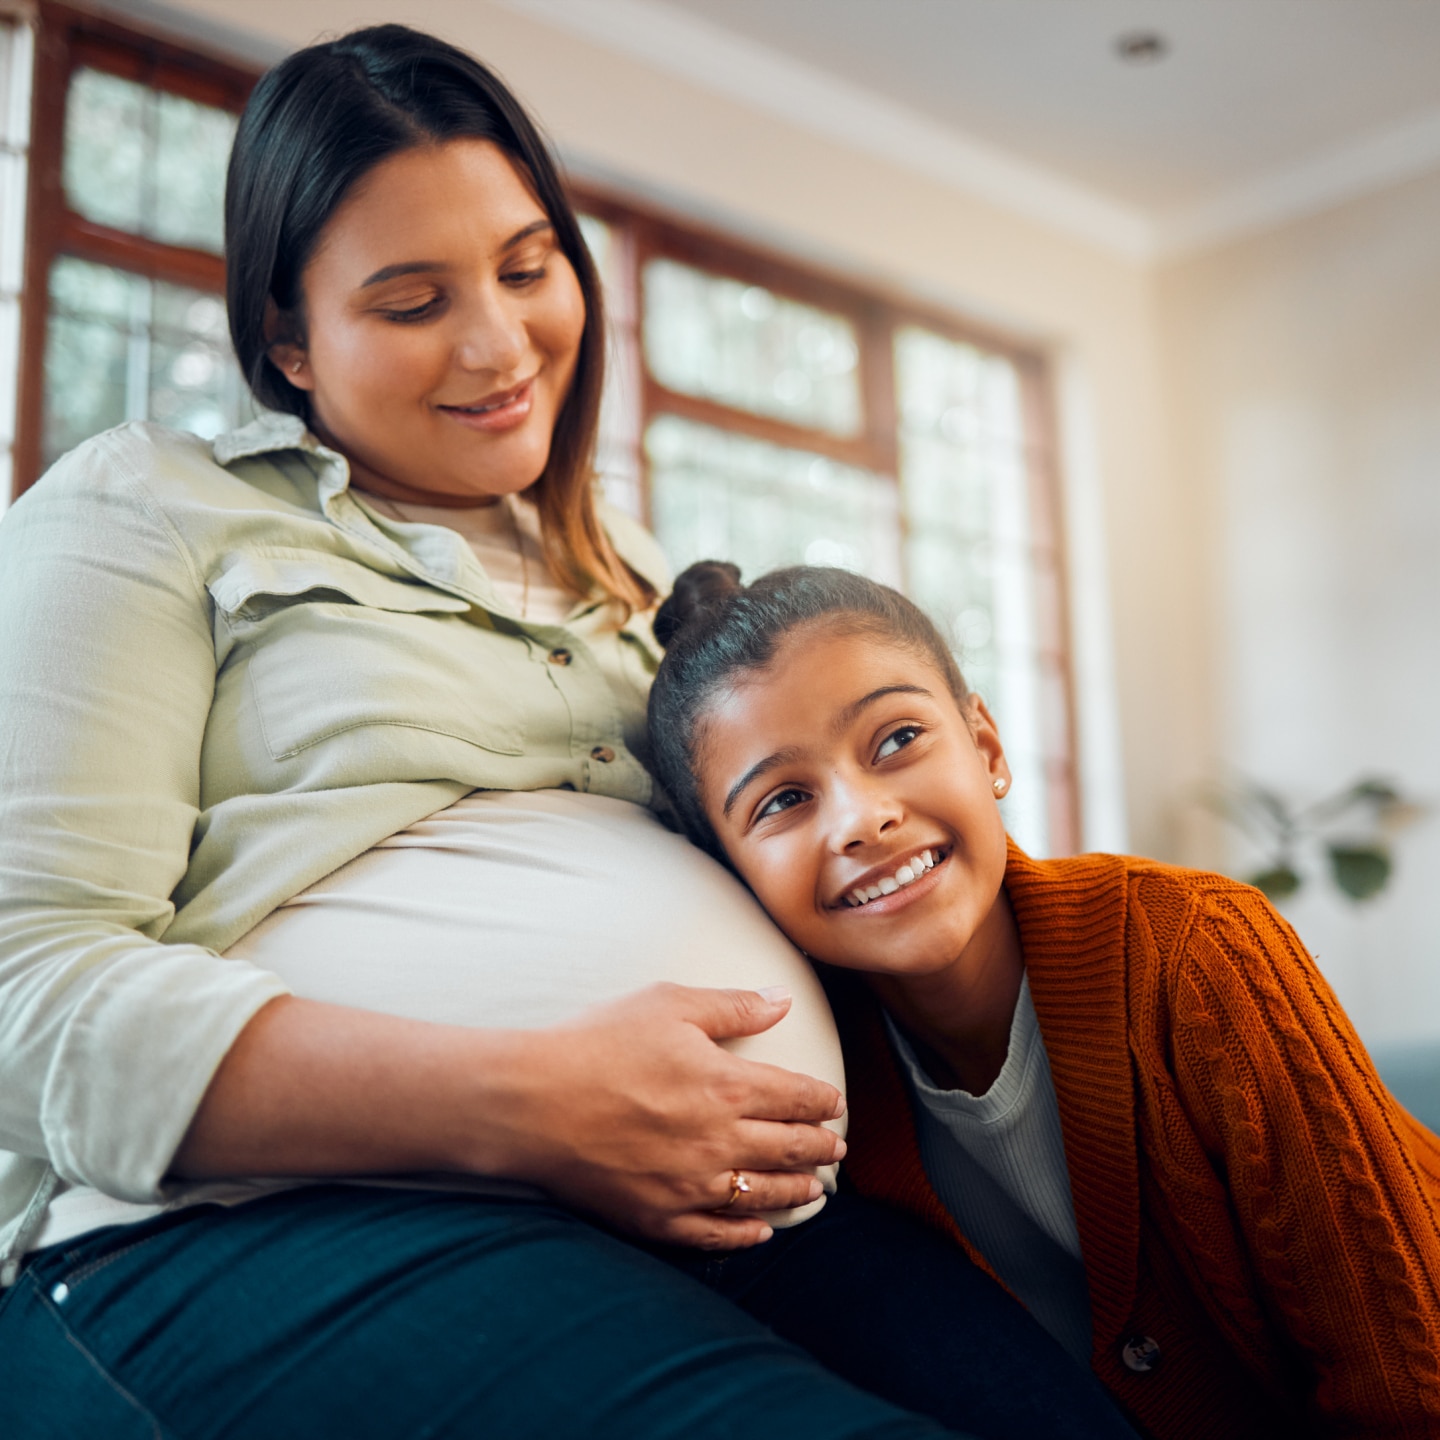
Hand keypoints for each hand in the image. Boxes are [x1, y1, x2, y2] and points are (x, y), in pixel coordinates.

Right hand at [476, 983, 846, 1249]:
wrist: (532, 1102)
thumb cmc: (597, 1043)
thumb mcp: (667, 1004)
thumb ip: (732, 1006)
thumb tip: (784, 999)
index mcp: (727, 1085)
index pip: (795, 1098)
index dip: (821, 1101)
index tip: (834, 1104)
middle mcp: (719, 1141)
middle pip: (789, 1148)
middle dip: (819, 1147)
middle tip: (835, 1148)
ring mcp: (690, 1185)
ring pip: (762, 1194)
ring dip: (796, 1190)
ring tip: (814, 1188)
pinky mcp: (658, 1217)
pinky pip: (716, 1234)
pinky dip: (746, 1234)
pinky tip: (760, 1231)